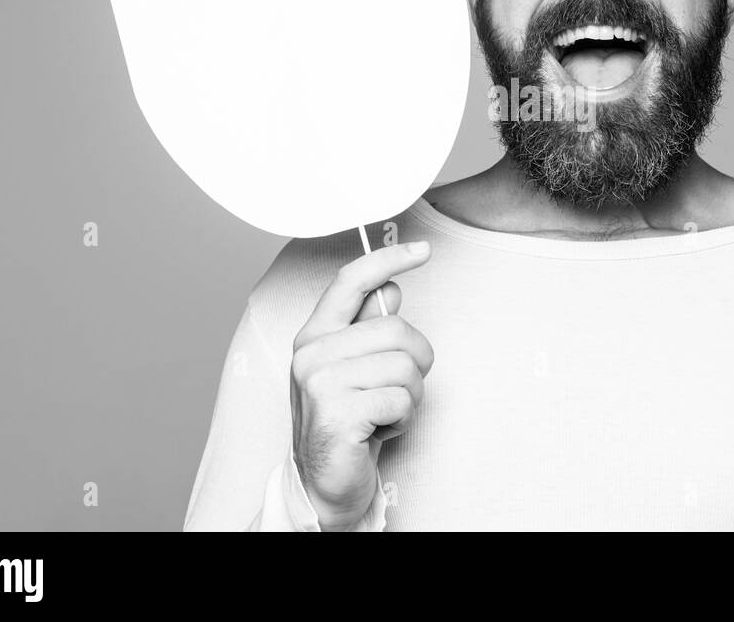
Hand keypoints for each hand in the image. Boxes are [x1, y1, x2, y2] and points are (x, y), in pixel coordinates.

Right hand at [289, 240, 434, 529]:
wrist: (326, 482)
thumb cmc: (348, 422)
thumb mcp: (358, 368)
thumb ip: (369, 329)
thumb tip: (391, 289)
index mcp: (316, 334)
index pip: (351, 281)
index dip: (388, 260)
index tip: (421, 251)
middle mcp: (312, 353)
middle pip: (398, 330)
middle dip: (415, 364)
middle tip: (396, 392)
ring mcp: (320, 383)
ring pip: (405, 366)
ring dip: (409, 396)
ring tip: (384, 413)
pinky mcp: (336, 414)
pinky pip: (400, 399)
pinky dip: (402, 418)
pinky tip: (379, 430)